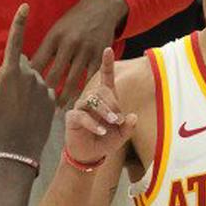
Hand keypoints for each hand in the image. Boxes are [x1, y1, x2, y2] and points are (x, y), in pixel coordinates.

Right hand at [0, 4, 55, 160]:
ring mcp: (43, 88)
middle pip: (19, 65)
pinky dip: (33, 98)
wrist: (17, 151)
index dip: (19, 22)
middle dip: (11, 73)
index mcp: (11, 73)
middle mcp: (30, 76)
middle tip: (1, 95)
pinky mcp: (50, 100)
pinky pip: (40, 92)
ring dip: (23, 87)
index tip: (25, 6)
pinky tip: (26, 115)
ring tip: (14, 110)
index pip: (15, 41)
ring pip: (31, 79)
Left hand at [31, 0, 127, 107]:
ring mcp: (87, 50)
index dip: (29, 79)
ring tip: (55, 110)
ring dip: (63, 97)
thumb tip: (23, 69)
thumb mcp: (55, 32)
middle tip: (37, 110)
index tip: (21, 95)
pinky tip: (76, 103)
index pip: (38, 62)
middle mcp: (70, 43)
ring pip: (72, 81)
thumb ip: (42, 52)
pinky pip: (90, 79)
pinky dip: (83, 92)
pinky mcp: (100, 56)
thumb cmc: (72, 24)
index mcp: (54, 37)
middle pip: (54, 74)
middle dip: (45, 93)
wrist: (101, 8)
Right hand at [65, 48, 135, 164]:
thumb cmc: (105, 141)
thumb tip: (133, 117)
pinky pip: (81, 115)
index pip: (106, 78)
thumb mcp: (122, 135)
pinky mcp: (72, 118)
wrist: (90, 155)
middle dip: (112, 103)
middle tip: (118, 119)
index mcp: (106, 99)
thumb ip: (129, 126)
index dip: (106, 63)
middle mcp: (92, 100)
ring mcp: (81, 108)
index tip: (107, 49)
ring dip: (104, 111)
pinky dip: (93, 123)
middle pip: (101, 90)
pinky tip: (100, 131)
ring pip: (91, 100)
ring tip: (111, 124)